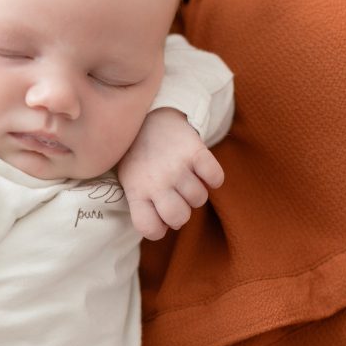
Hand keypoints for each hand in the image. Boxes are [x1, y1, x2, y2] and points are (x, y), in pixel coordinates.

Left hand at [118, 107, 224, 239]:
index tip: (160, 218)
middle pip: (180, 217)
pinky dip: (213, 178)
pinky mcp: (195, 151)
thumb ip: (143, 206)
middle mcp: (156, 181)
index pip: (150, 229)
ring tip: (186, 179)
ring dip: (196, 193)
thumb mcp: (129, 181)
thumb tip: (166, 227)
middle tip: (176, 199)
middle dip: (182, 214)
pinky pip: (216, 178)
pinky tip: (201, 171)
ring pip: (200, 199)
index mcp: (137, 191)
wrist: (148, 116)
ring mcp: (177, 166)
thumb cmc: (139, 157)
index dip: (159, 229)